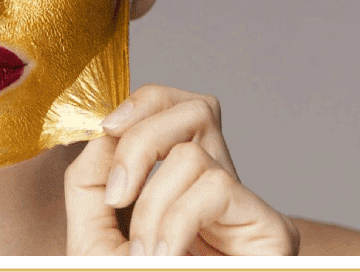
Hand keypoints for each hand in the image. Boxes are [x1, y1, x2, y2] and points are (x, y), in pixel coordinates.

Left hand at [64, 84, 298, 255]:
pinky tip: (167, 254)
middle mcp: (214, 183)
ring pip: (193, 153)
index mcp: (176, 180)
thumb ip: (89, 182)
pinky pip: (213, 187)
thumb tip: (104, 135)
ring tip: (147, 250)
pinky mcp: (270, 228)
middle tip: (118, 194)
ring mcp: (244, 205)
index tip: (107, 127)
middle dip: (142, 140)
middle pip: (194, 108)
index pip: (175, 107)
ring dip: (153, 204)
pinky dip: (176, 220)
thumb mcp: (94, 237)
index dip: (142, 104)